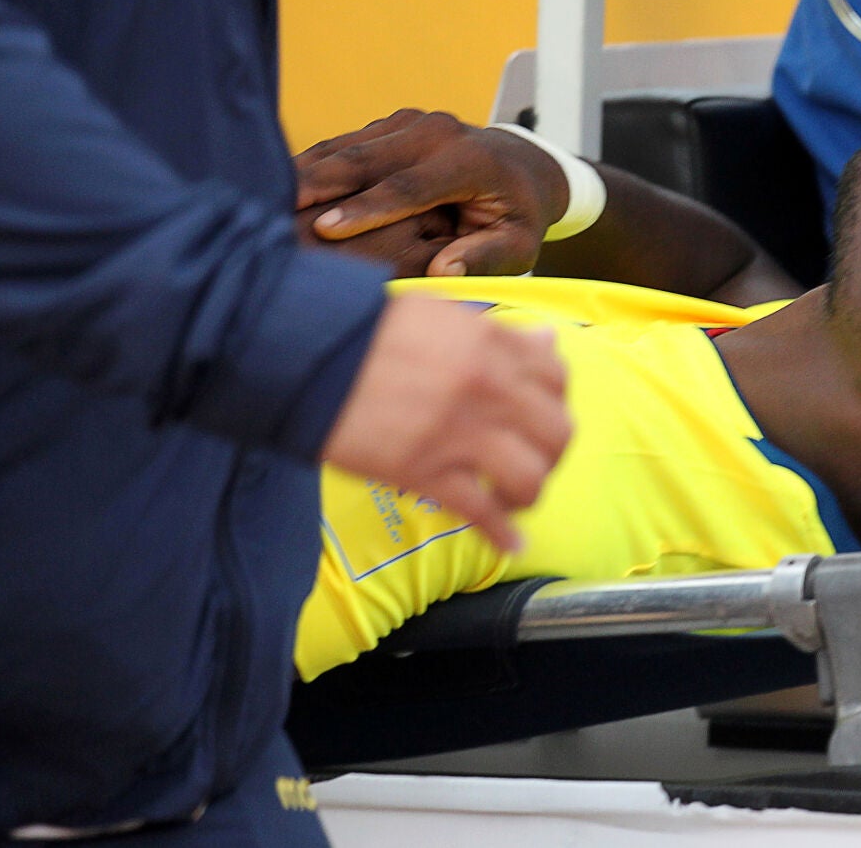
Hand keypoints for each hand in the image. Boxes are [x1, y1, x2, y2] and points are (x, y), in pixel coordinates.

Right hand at [295, 109, 567, 275]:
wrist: (521, 166)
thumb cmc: (518, 217)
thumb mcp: (518, 244)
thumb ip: (486, 257)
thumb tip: (444, 271)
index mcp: (468, 161)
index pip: (409, 187)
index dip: (366, 209)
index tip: (327, 231)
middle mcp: (436, 132)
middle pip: (366, 159)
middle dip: (318, 186)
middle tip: (272, 212)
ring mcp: (408, 123)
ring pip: (346, 147)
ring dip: (304, 173)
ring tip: (258, 197)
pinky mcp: (388, 125)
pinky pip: (343, 144)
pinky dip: (310, 165)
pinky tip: (275, 186)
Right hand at [321, 293, 570, 550]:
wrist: (304, 355)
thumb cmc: (364, 332)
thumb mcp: (438, 316)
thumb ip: (495, 335)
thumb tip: (544, 342)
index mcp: (490, 344)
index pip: (556, 378)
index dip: (555, 401)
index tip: (539, 415)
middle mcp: (488, 388)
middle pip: (556, 432)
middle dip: (551, 453)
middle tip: (531, 460)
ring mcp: (461, 433)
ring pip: (530, 476)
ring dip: (528, 494)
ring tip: (512, 499)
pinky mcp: (427, 472)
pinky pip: (482, 512)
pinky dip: (501, 534)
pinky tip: (509, 544)